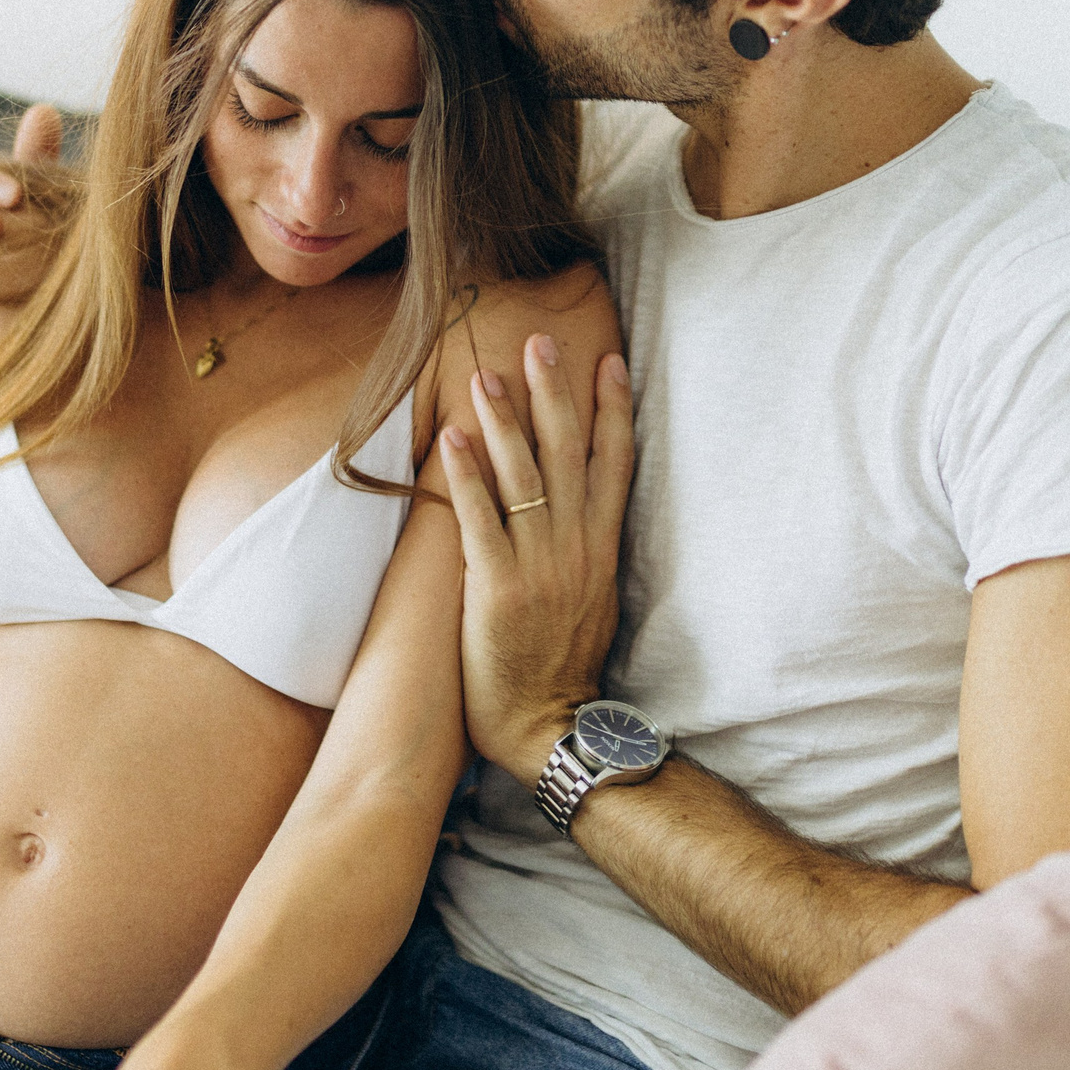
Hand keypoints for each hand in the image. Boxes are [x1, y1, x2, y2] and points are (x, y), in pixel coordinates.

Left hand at [439, 336, 634, 786]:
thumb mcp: (593, 598)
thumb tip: (575, 504)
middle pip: (569, 454)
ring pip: (524, 477)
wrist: (551, 727)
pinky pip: (482, 520)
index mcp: (603, 547)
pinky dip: (468, 478)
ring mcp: (541, 566)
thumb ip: (584, 548)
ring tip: (485, 374)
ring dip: (505, 420)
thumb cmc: (563, 665)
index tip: (608, 360)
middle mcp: (578, 547)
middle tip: (539, 342)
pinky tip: (454, 440)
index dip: (613, 409)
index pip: (615, 462)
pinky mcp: (500, 588)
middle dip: (555, 393)